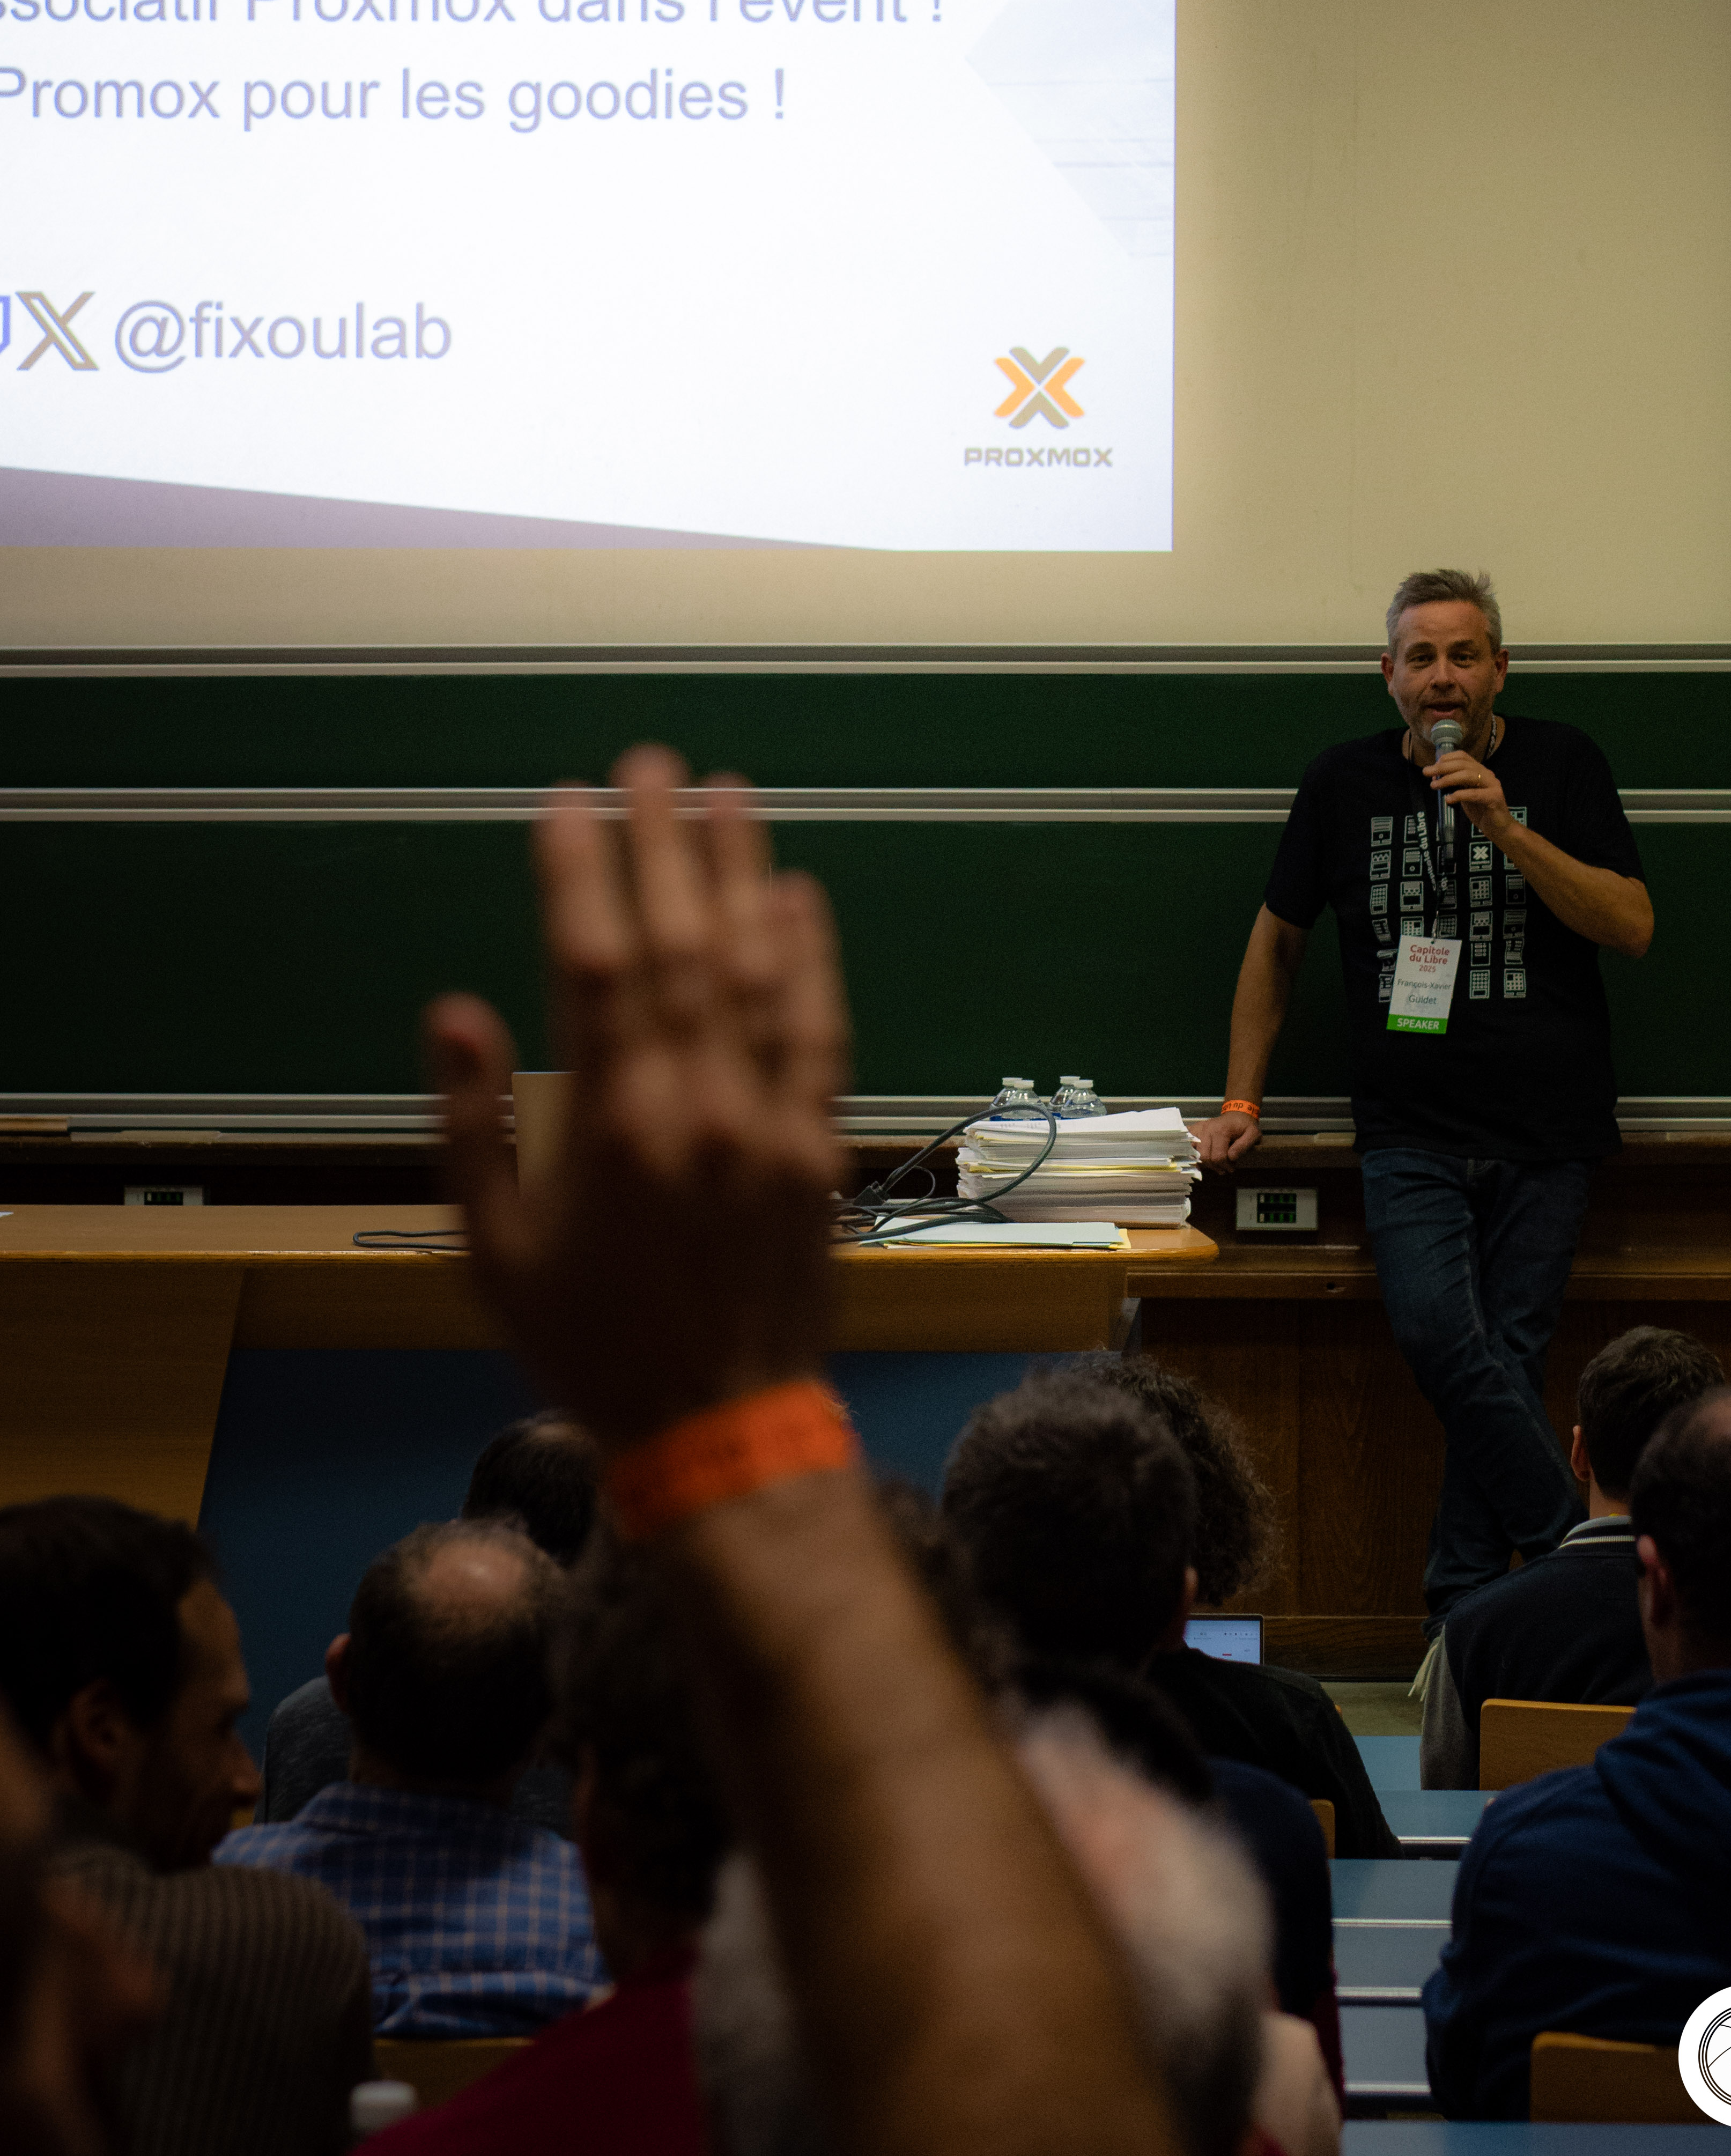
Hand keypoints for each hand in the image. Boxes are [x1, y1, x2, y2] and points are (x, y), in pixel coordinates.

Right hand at [428, 745, 851, 1450]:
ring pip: (756, 967)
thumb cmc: (590, 1343)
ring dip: (741, 872)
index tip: (566, 804)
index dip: (579, 875)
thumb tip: (453, 1012)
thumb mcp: (494, 1252)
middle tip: (650, 763)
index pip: (593, 964)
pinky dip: (810, 955)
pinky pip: (819, 1028)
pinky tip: (797, 895)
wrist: (720, 1425)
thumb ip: (474, 1126)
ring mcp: (769, 1118)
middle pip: (679, 942)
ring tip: (727, 794)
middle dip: (662, 843)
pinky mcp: (819, 1142)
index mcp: (610, 1124)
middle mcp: (697, 1102)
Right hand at [1191, 1111, 1262, 1167]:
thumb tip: (1231, 1157)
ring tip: (1217, 1163)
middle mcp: (1207, 1129)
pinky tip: (1200, 1157)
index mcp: (1221, 1131)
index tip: (1232, 1168)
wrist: (1237, 1113)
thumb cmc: (1245, 1125)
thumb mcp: (1253, 1134)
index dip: (1226, 1166)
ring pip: (1196, 1153)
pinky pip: (1188, 1143)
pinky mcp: (1196, 1130)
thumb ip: (1243, 1146)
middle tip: (1225, 1168)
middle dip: (1216, 1166)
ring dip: (1206, 1162)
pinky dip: (1192, 1152)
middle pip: (1205, 1157)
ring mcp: (1200, 1129)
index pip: (1218, 1157)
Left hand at [1429, 748, 1512, 845]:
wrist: (1499, 828)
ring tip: (1435, 786)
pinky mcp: (1494, 798)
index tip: (1433, 766)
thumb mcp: (1465, 795)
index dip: (1446, 759)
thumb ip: (1455, 785)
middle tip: (1427, 772)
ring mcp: (1492, 785)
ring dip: (1448, 779)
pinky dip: (1459, 795)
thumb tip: (1435, 778)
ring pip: (1469, 775)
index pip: (1463, 757)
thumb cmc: (1481, 812)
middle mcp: (1487, 775)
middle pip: (1463, 764)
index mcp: (1480, 771)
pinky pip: (1475, 794)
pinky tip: (1448, 799)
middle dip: (1443, 767)